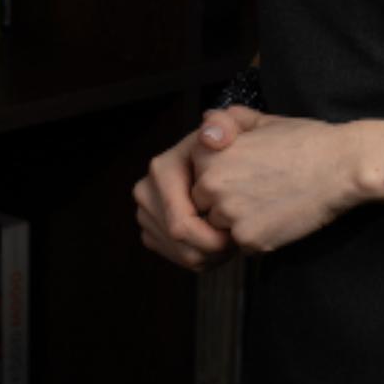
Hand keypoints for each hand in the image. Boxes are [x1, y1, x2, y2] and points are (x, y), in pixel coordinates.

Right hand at [132, 106, 258, 272]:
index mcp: (161, 169)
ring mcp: (146, 214)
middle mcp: (147, 192)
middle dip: (212, 249)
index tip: (236, 232)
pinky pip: (178, 258)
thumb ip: (224, 125)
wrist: (225, 159)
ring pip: (180, 255)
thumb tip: (209, 139)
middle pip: (179, 243)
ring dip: (211, 255)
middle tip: (237, 240)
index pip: (181, 224)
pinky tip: (219, 242)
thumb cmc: (235, 147)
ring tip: (232, 239)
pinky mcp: (152, 231)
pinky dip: (203, 257)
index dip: (212, 236)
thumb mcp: (236, 127)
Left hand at [187, 111, 371, 255]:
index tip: (246, 170)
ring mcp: (230, 214)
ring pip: (221, 227)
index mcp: (212, 153)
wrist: (341, 166)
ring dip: (239, 221)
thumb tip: (205, 123)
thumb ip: (229, 121)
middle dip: (224, 201)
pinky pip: (243, 245)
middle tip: (260, 188)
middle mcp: (213, 184)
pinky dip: (258, 236)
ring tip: (270, 202)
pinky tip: (280, 216)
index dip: (221, 175)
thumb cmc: (305, 140)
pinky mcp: (250, 239)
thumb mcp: (264, 121)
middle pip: (204, 204)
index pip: (197, 175)